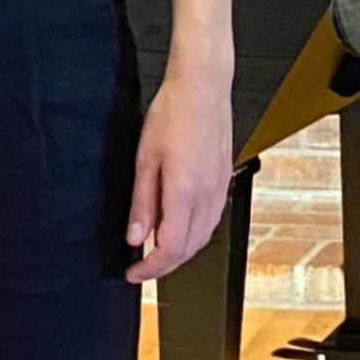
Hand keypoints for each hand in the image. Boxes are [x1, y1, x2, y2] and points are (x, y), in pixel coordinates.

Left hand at [126, 70, 233, 280]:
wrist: (203, 86)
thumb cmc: (173, 113)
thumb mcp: (145, 159)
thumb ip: (142, 203)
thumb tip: (135, 236)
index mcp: (185, 191)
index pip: (170, 248)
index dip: (150, 269)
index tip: (133, 273)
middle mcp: (208, 194)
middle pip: (190, 249)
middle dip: (165, 266)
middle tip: (142, 267)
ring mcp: (220, 187)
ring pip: (204, 237)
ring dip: (182, 252)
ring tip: (159, 250)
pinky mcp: (225, 178)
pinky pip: (213, 219)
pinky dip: (196, 234)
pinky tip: (182, 227)